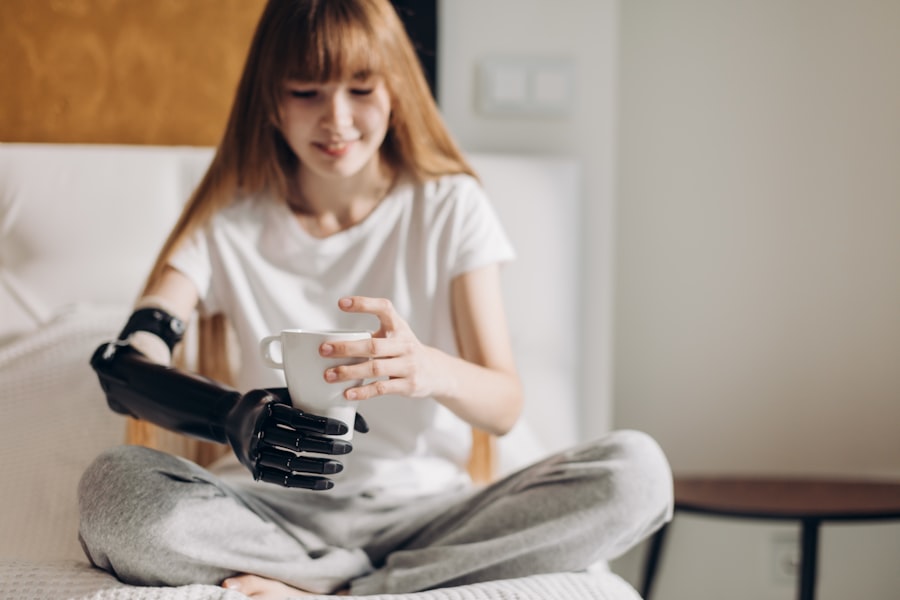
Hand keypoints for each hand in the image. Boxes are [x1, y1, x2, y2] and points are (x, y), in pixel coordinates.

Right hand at [224, 388, 368, 490]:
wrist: (230, 419)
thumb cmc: (271, 404)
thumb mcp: (287, 394)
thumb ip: (320, 403)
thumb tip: (365, 427)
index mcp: (266, 408)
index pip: (297, 418)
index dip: (322, 425)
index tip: (343, 429)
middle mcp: (257, 431)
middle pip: (296, 442)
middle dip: (325, 447)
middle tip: (347, 448)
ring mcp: (254, 453)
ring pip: (290, 464)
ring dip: (318, 467)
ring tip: (339, 466)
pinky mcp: (255, 469)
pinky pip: (283, 480)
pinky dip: (307, 483)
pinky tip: (327, 483)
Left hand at [321, 296, 447, 400]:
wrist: (436, 372)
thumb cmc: (406, 351)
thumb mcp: (395, 335)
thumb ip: (371, 336)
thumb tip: (333, 343)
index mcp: (399, 327)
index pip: (384, 308)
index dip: (364, 304)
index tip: (342, 304)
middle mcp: (405, 344)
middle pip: (373, 345)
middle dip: (346, 348)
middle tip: (324, 350)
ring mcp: (408, 365)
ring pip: (375, 368)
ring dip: (349, 372)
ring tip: (329, 375)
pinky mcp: (408, 384)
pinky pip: (381, 388)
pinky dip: (363, 391)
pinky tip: (348, 392)